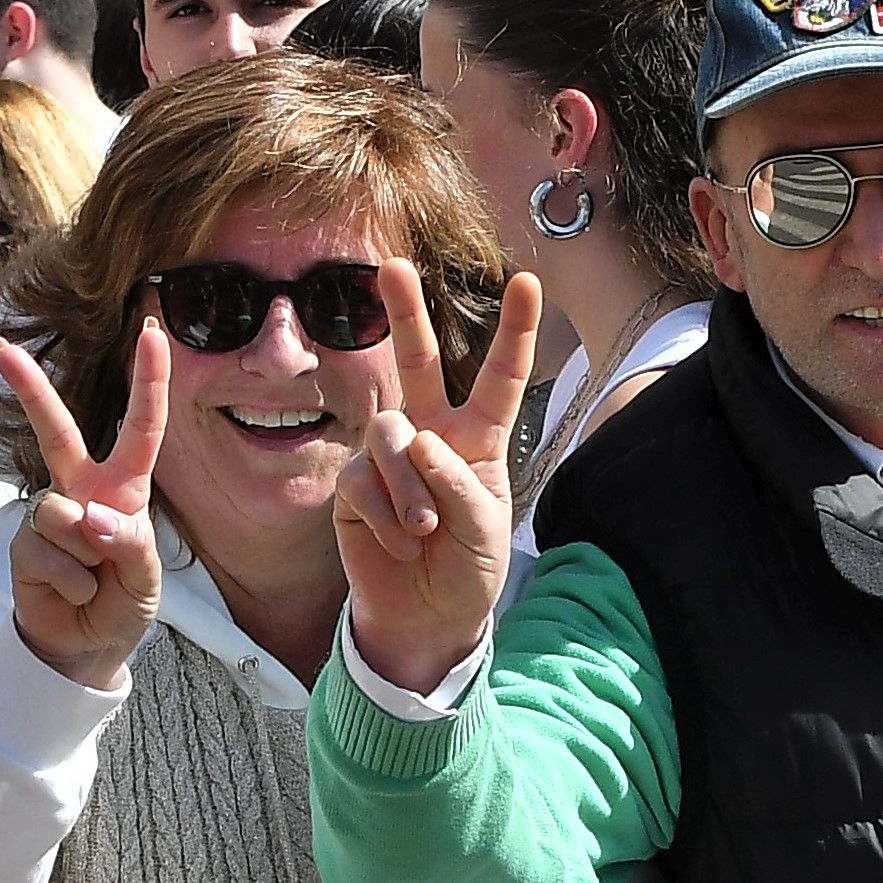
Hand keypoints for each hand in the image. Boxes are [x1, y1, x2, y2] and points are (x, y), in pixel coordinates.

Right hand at [0, 327, 171, 687]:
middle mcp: (81, 491)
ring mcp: (49, 516)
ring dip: (87, 557)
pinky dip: (71, 581)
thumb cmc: (121, 603)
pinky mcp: (24, 544)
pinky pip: (50, 554)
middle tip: (2, 349)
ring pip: (63, 515)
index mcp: (123, 488)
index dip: (148, 381)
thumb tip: (91, 516)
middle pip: (56, 432)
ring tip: (93, 580)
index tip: (151, 333)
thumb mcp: (145, 580)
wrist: (83, 646)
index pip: (141, 430)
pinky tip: (73, 592)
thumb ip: (130, 544)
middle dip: (30, 389)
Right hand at [329, 259, 541, 695]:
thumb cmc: (467, 569)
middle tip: (391, 265)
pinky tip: (400, 545)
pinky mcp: (354, 485)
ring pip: (391, 434)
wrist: (427, 617)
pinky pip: (365, 481)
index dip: (513, 332)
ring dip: (410, 487)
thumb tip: (418, 441)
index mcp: (478, 438)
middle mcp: (431, 434)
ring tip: (424, 530)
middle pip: (417, 362)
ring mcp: (388, 457)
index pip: (498, 378)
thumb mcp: (485, 529)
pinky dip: (387, 517)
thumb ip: (459, 483)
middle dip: (404, 313)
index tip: (527, 282)